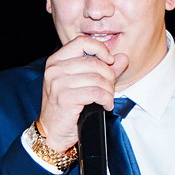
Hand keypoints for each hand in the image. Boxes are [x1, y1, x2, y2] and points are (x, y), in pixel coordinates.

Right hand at [37, 34, 129, 151]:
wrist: (52, 132)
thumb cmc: (65, 107)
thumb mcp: (82, 83)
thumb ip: (103, 68)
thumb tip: (122, 58)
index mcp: (56, 61)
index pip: (82, 42)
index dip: (100, 49)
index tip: (109, 61)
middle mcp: (54, 70)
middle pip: (94, 62)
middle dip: (109, 76)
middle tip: (109, 88)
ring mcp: (58, 84)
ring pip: (97, 78)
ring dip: (109, 90)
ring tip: (107, 98)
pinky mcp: (65, 98)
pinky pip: (96, 93)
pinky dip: (106, 99)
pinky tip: (105, 105)